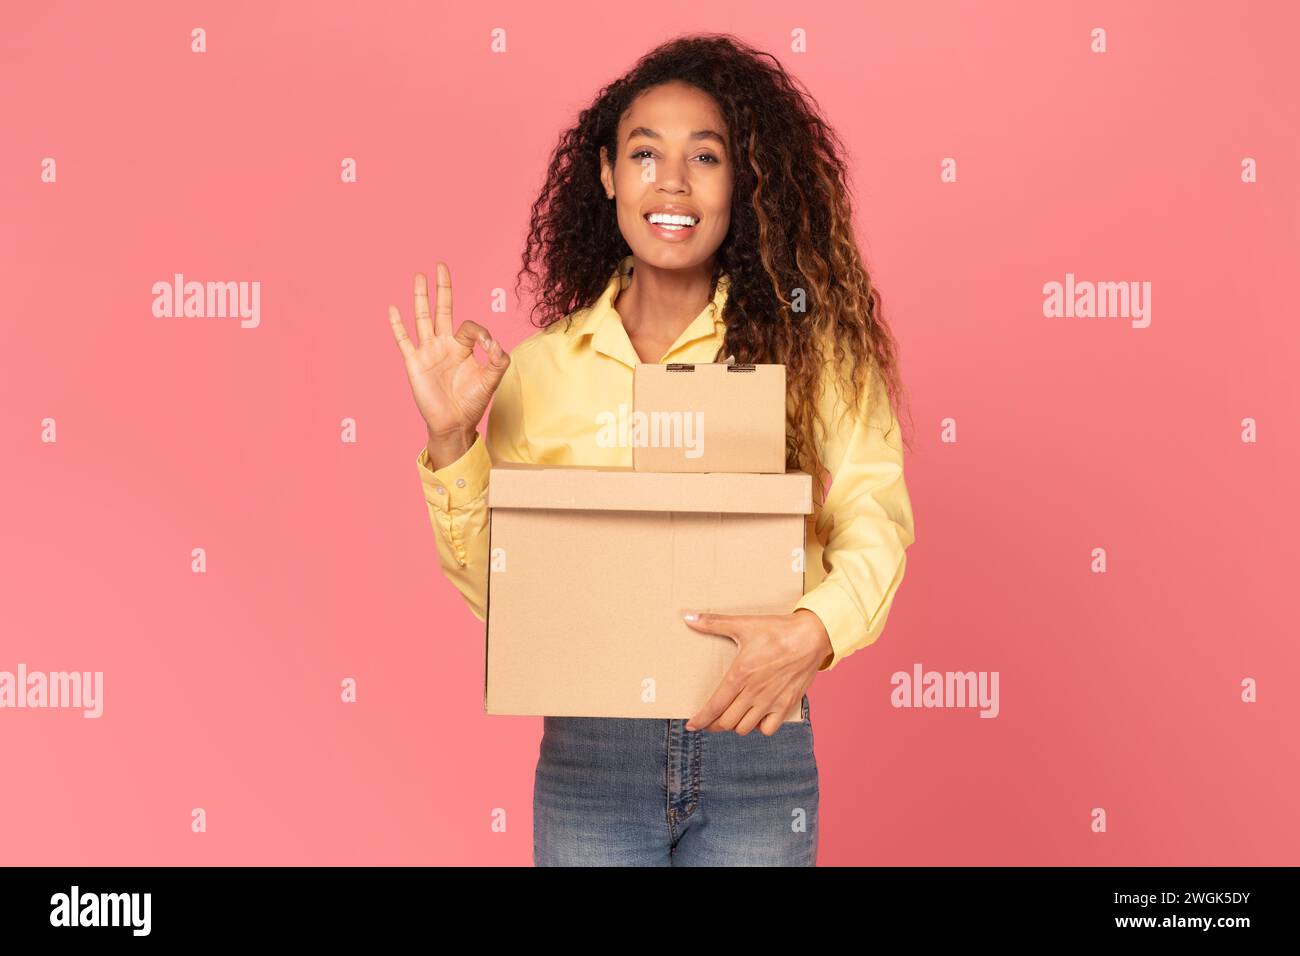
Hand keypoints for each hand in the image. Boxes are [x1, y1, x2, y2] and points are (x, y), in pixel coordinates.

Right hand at [388, 262, 510, 442]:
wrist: (454, 424)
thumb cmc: (473, 402)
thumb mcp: (493, 379)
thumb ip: (499, 359)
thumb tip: (494, 341)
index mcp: (463, 346)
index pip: (470, 326)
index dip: (480, 332)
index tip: (488, 345)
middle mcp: (444, 344)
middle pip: (442, 310)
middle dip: (442, 288)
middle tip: (441, 266)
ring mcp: (428, 352)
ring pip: (423, 318)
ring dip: (421, 297)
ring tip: (419, 276)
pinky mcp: (414, 363)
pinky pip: (404, 340)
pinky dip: (398, 325)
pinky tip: (393, 309)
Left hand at [681, 609, 831, 735]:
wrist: (811, 637)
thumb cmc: (777, 631)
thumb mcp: (743, 624)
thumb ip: (713, 623)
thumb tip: (687, 617)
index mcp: (740, 675)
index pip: (714, 706)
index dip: (700, 720)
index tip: (691, 725)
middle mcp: (754, 693)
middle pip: (726, 722)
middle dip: (713, 724)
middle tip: (709, 721)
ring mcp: (771, 701)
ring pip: (744, 728)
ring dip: (734, 726)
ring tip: (730, 718)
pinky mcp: (786, 705)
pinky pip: (768, 729)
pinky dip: (758, 728)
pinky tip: (755, 717)